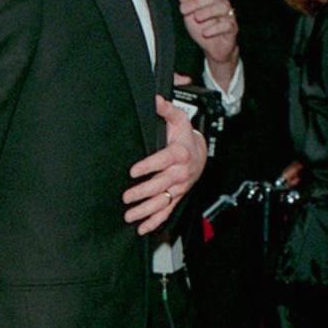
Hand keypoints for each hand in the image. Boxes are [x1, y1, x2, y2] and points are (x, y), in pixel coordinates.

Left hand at [123, 95, 206, 233]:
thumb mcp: (178, 119)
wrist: (201, 152)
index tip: (134, 171)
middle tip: (127, 197)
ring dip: (146, 210)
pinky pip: (167, 211)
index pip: (163, 160)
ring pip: (162, 201)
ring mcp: (179, 187)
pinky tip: (142, 228)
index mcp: (179, 153)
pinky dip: (155, 221)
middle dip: (143, 192)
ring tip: (130, 215)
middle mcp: (180, 172)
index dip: (148, 166)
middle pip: (161, 184)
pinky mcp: (177, 196)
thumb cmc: (185, 136)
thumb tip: (155, 99)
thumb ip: (165, 109)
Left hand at [173, 0, 238, 77]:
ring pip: (222, 7)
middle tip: (182, 9)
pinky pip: (227, 25)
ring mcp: (228, 15)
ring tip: (196, 18)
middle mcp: (220, 3)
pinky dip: (215, 28)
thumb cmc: (202, 28)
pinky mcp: (232, 28)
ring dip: (207, 12)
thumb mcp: (189, 13)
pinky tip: (205, 33)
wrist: (214, 49)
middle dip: (196, 2)